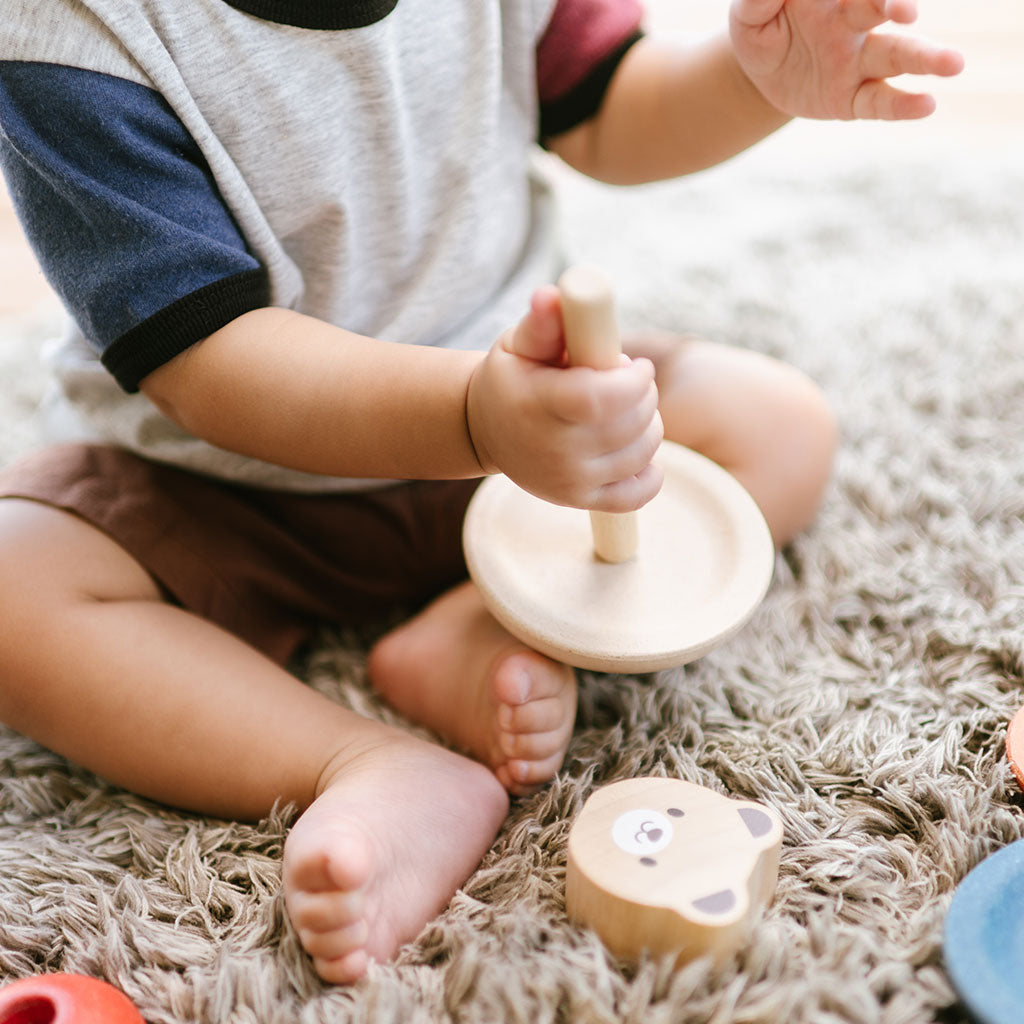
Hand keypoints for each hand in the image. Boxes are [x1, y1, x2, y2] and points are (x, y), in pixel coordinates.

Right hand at [466, 286, 663, 511]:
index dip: (632, 379)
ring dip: (647, 424)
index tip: (633, 364)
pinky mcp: (582, 501)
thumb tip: (554, 296)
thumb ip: (544, 322)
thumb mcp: (520, 343)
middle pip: (632, 423)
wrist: (486, 430)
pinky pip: (639, 493)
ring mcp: (569, 481)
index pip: (602, 399)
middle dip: (642, 394)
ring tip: (621, 410)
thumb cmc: (514, 377)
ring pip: (643, 452)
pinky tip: (631, 448)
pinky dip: (649, 471)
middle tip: (621, 382)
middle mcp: (553, 451)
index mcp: (538, 405)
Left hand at [729, 0, 963, 119]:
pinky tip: (927, 105)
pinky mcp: (852, 99)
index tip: (888, 1)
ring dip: (926, 59)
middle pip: (882, 10)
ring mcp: (857, 63)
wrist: (756, 73)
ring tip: (954, 64)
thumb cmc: (760, 27)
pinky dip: (903, 105)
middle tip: (910, 11)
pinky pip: (881, 102)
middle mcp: (852, 25)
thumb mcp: (749, 13)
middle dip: (897, 6)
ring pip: (897, 57)